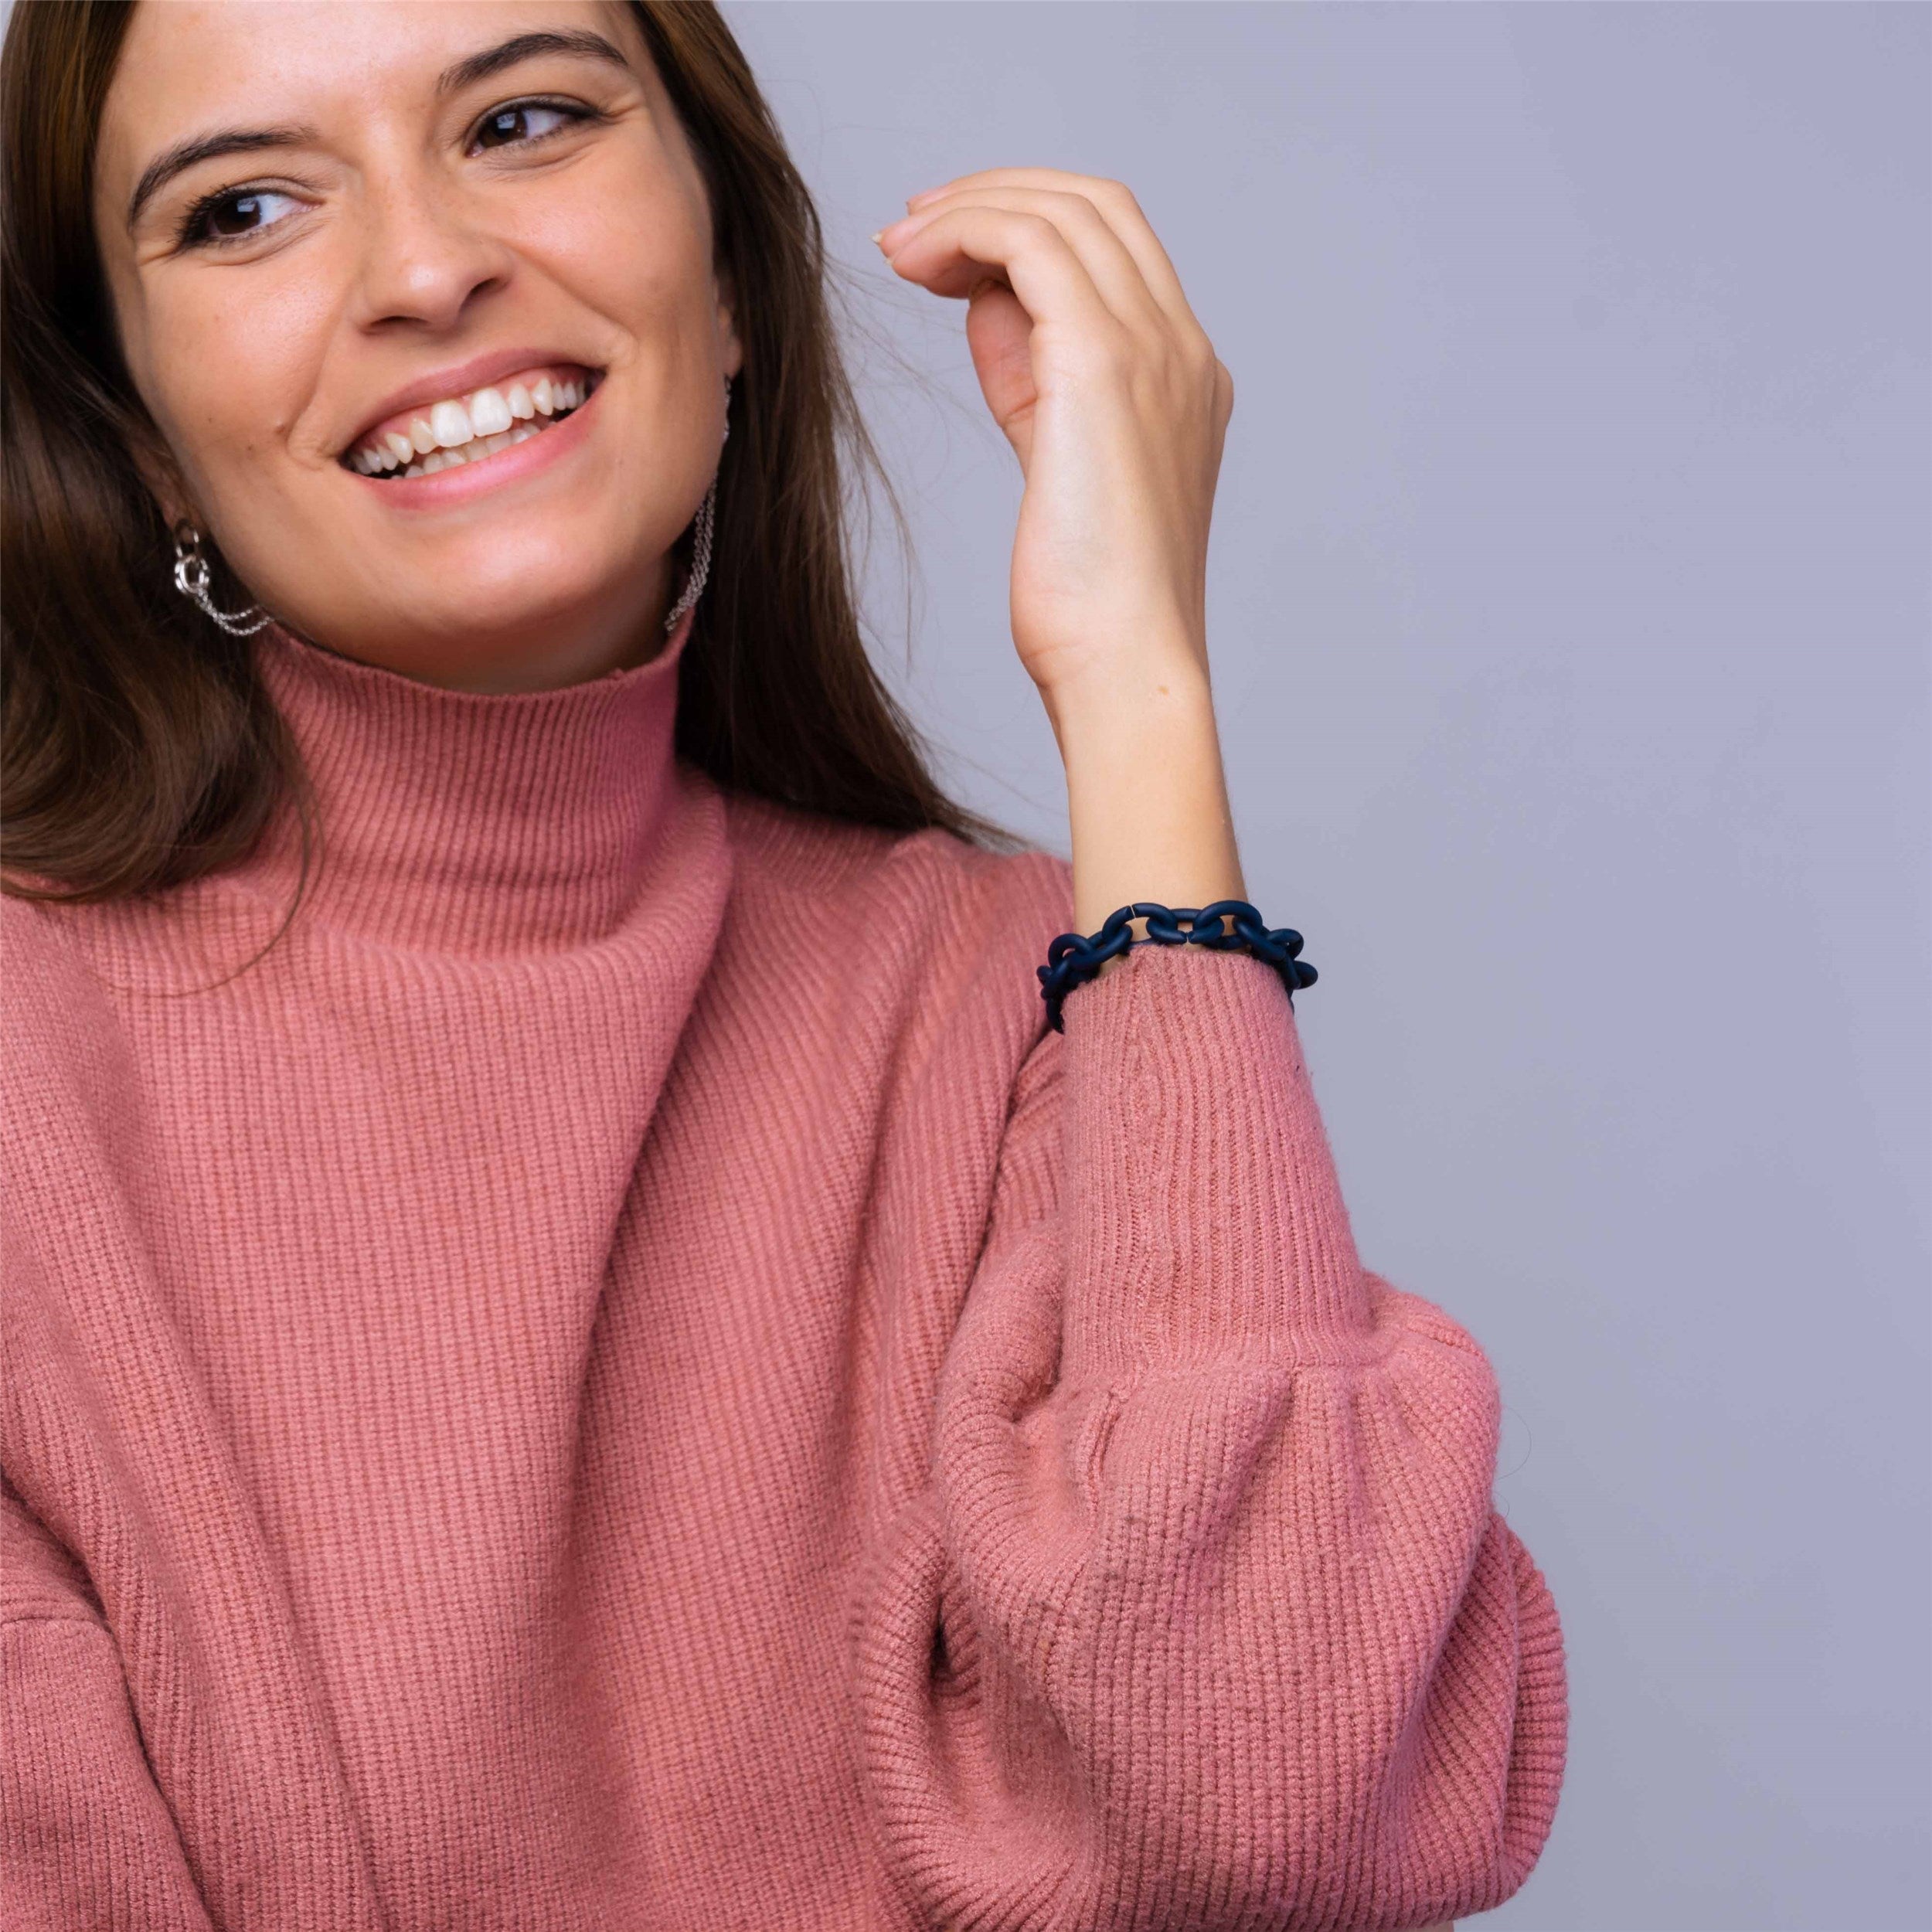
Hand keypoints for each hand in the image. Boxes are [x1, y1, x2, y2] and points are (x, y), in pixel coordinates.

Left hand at [873, 168, 1232, 708]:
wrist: (1124, 663)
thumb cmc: (1087, 601)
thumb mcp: (1054, 462)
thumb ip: (1030, 378)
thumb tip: (984, 301)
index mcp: (1184, 376)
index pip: (1115, 248)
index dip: (1026, 225)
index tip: (947, 252)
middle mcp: (1181, 350)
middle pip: (1095, 206)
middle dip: (994, 197)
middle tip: (911, 229)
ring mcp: (1154, 350)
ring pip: (1062, 210)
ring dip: (966, 211)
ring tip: (899, 249)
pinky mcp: (1104, 363)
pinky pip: (1029, 244)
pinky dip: (963, 232)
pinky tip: (912, 265)